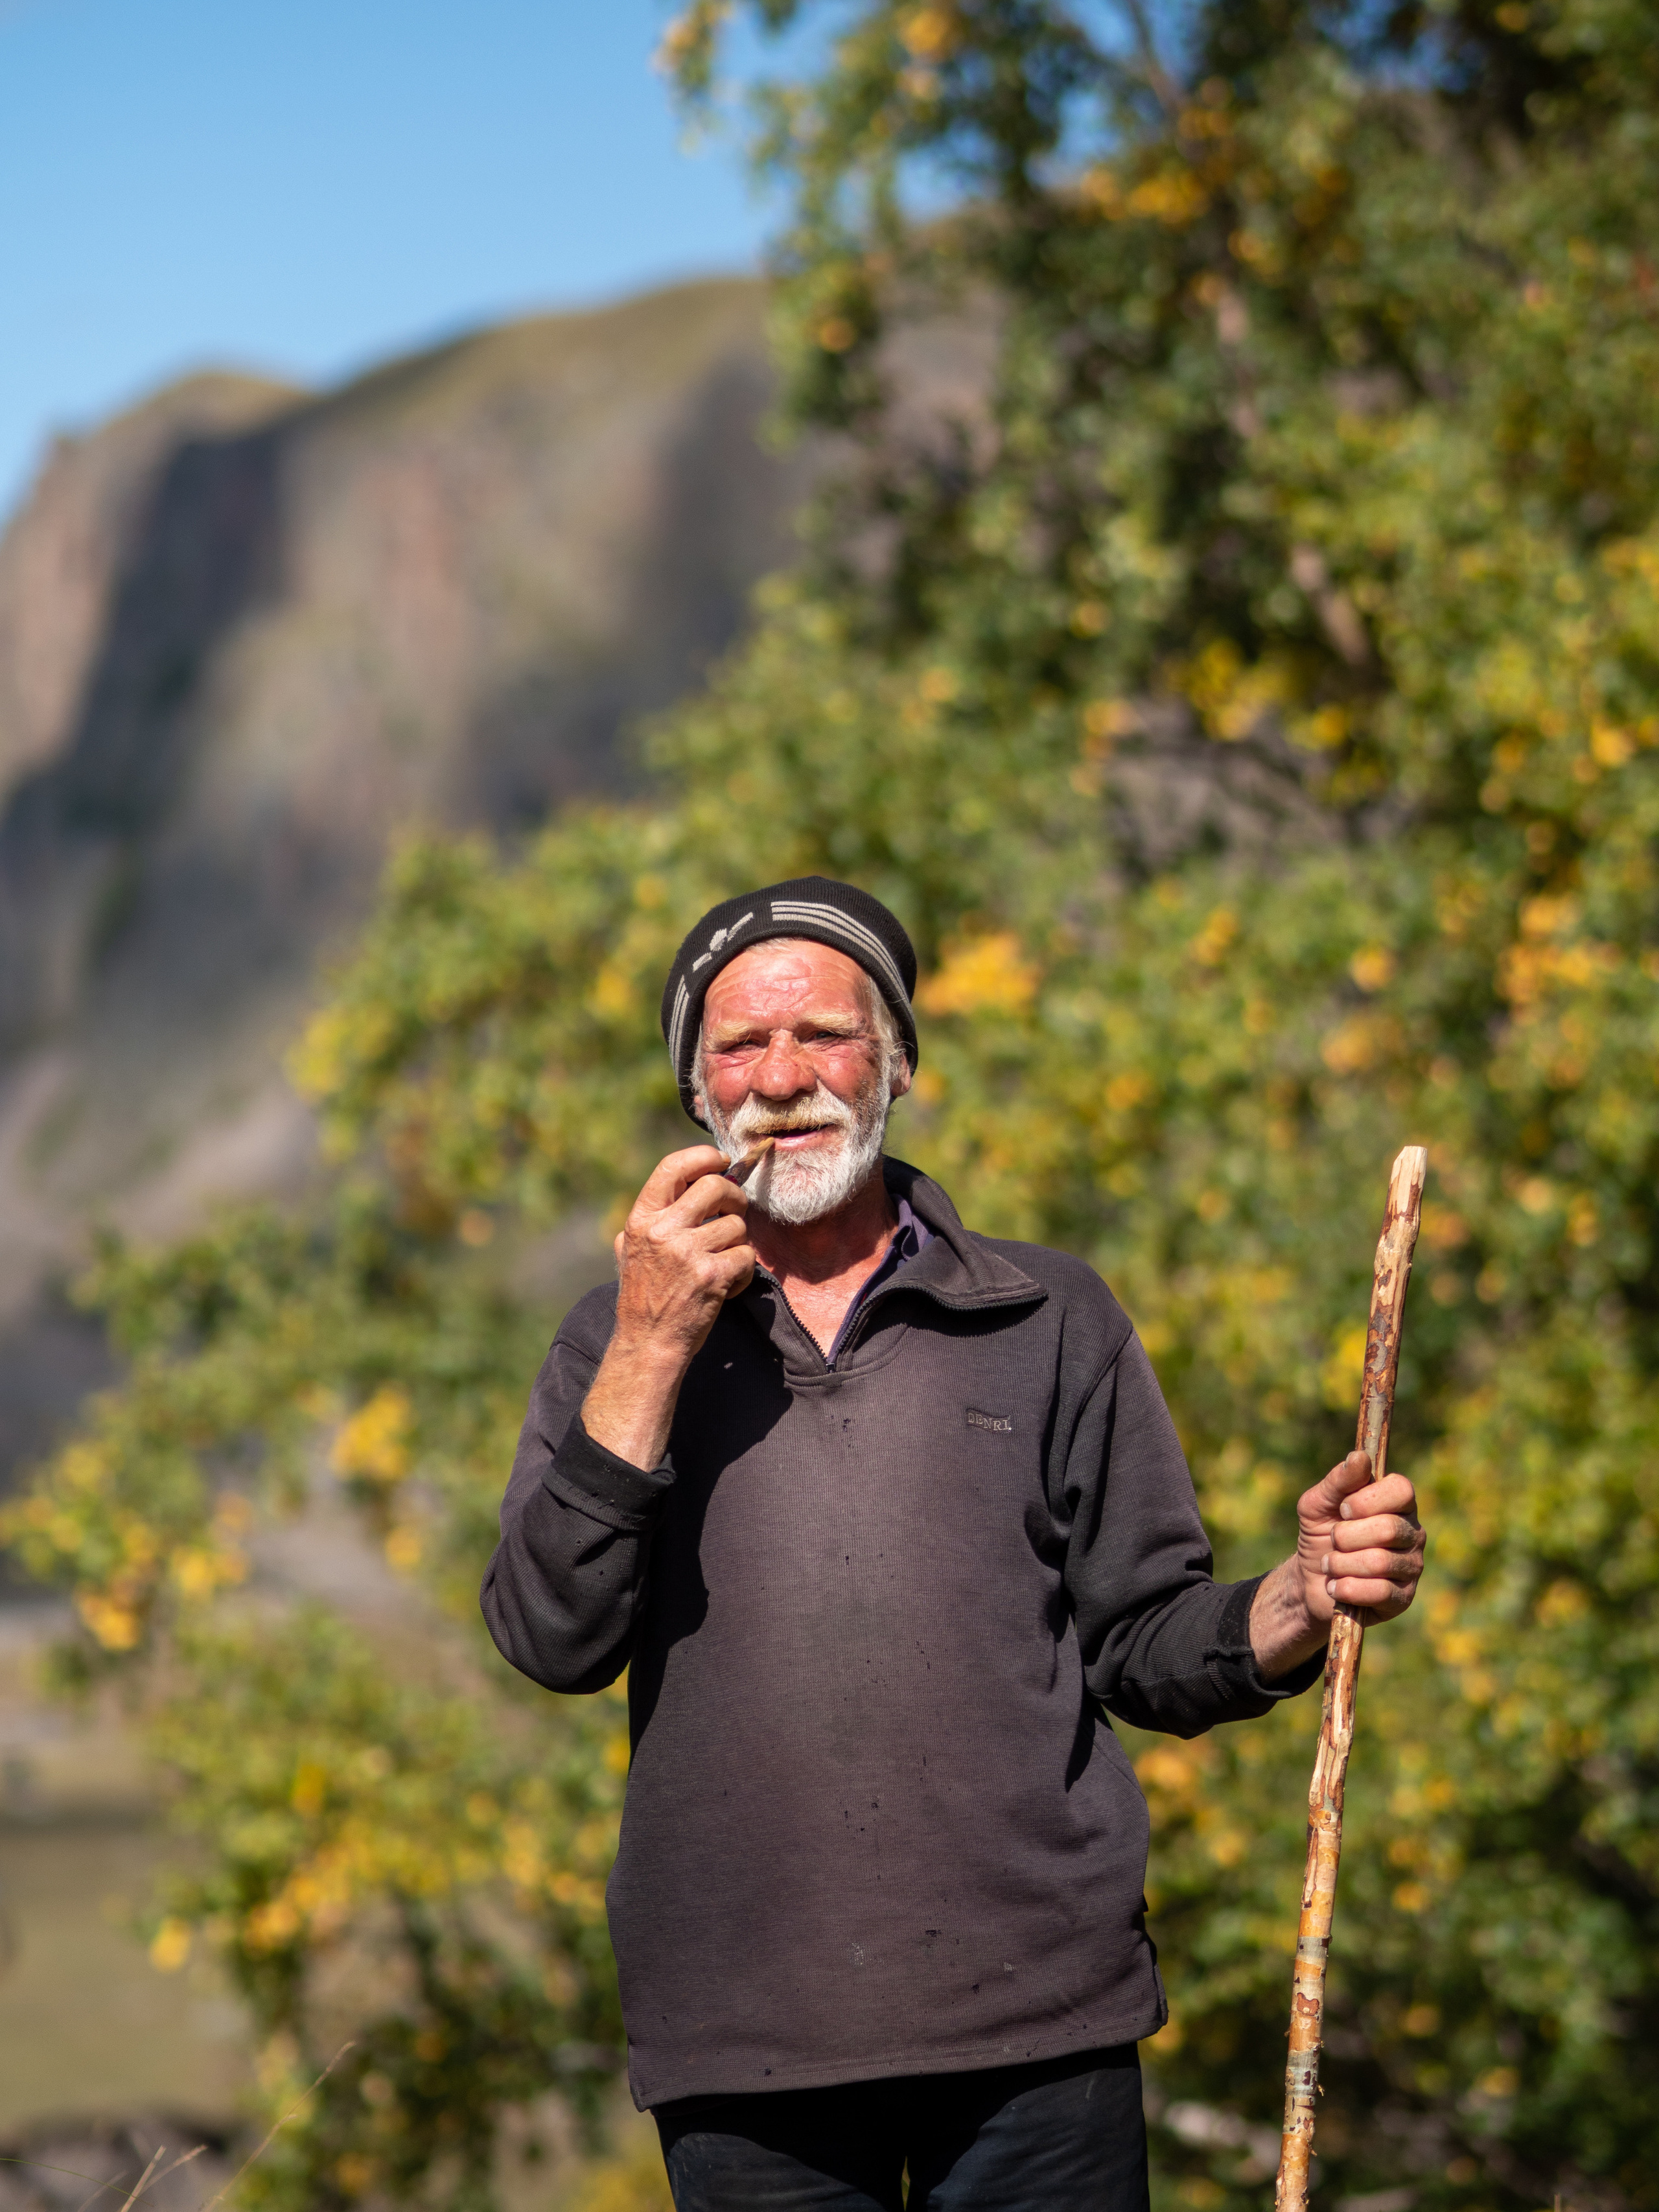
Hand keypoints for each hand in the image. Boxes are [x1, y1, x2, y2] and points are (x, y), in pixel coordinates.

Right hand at [611, 1145, 755, 1358]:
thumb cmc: (643, 1295)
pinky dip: (743, 1272)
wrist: (648, 1342)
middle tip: (734, 1213)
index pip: (673, 1167)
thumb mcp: (630, 1249)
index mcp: (641, 1219)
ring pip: (737, 1226)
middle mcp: (663, 1230)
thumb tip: (686, 1184)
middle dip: (734, 1198)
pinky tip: (726, 1285)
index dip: (703, 1157)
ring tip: (721, 1263)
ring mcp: (688, 1252)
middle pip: (716, 1186)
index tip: (720, 1162)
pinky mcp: (712, 1275)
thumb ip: (652, 1218)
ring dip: (738, 1244)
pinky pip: (746, 1256)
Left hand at [1297, 1447, 1424, 1626]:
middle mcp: (1412, 1533)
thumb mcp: (1318, 1503)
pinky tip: (1336, 1586)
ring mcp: (1412, 1566)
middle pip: (1388, 1529)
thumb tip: (1360, 1457)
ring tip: (1330, 1565)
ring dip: (1341, 1564)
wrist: (1311, 1579)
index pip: (1402, 1490)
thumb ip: (1338, 1480)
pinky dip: (1347, 1588)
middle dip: (1346, 1536)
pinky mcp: (1403, 1598)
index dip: (1368, 1499)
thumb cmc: (1320, 1534)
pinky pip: (1379, 1592)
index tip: (1343, 1509)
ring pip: (1379, 1562)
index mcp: (1397, 1504)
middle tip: (1333, 1540)